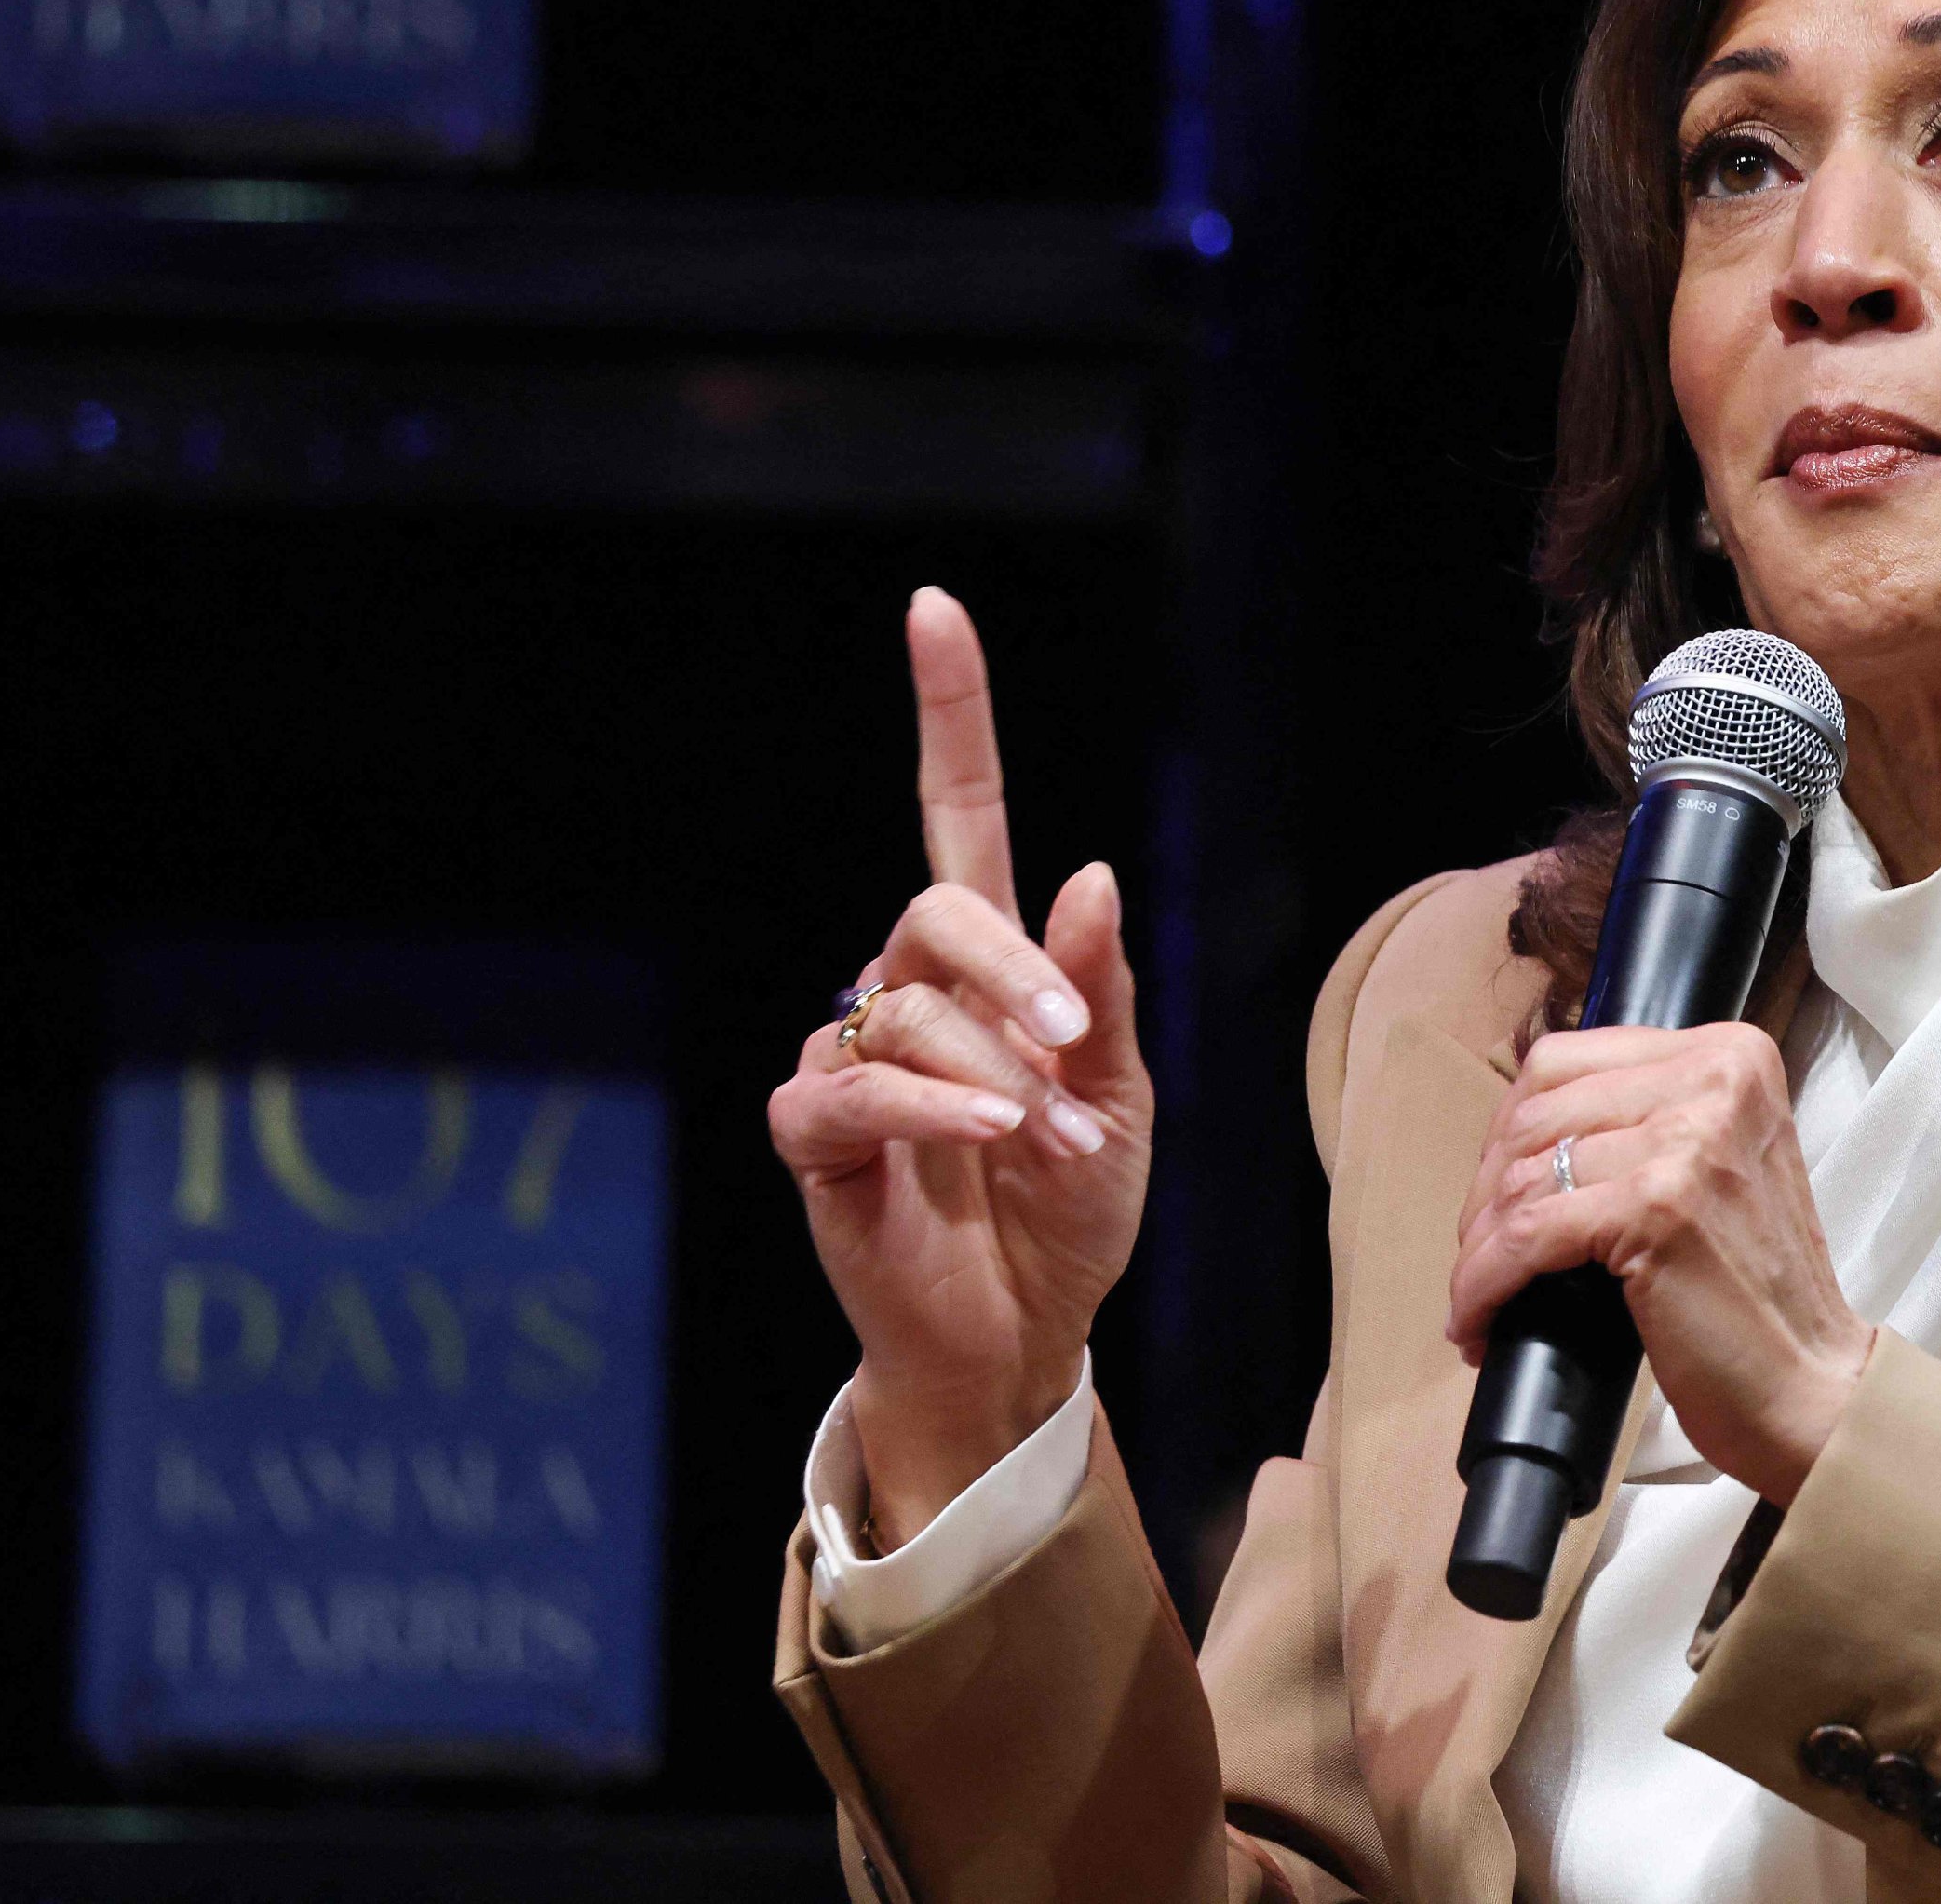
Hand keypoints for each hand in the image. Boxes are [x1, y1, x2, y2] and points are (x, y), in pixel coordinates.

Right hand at [766, 588, 1153, 1539]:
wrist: (1026, 1331)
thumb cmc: (1072, 1209)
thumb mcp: (1124, 1095)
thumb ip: (1101, 989)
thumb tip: (1085, 873)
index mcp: (993, 962)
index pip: (962, 811)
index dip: (949, 712)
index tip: (935, 608)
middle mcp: (911, 991)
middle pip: (938, 911)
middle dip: (1015, 971)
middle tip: (1075, 1047)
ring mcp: (856, 1059)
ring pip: (906, 1008)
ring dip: (998, 1075)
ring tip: (1054, 1143)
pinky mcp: (816, 1139)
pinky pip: (854, 1091)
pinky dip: (931, 1110)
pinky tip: (987, 1136)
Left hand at [1447, 1021, 1872, 1504]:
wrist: (1810, 1385)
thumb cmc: (1756, 1293)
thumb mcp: (1716, 1166)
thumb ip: (1647, 1122)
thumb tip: (1525, 1136)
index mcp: (1730, 1055)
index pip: (1567, 1060)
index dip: (1511, 1128)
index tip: (1497, 1190)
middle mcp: (1714, 1078)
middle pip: (1537, 1110)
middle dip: (1487, 1189)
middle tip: (1480, 1252)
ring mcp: (1688, 1139)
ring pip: (1524, 1174)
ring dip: (1480, 1244)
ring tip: (1478, 1294)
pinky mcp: (1657, 1207)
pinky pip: (1528, 1234)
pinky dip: (1485, 1281)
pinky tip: (1476, 1319)